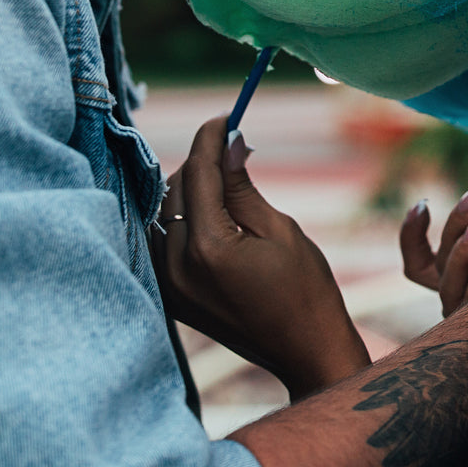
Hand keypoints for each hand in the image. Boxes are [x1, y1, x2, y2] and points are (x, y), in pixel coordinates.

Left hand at [150, 116, 369, 400]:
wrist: (304, 349)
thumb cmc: (305, 288)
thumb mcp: (279, 229)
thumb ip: (243, 186)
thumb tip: (229, 142)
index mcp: (209, 248)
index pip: (197, 173)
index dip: (210, 138)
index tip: (226, 118)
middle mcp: (178, 267)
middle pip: (175, 189)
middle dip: (202, 162)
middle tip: (233, 147)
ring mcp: (170, 286)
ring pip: (163, 212)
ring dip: (188, 188)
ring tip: (224, 180)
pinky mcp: (171, 296)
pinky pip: (162, 240)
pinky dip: (179, 217)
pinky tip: (207, 209)